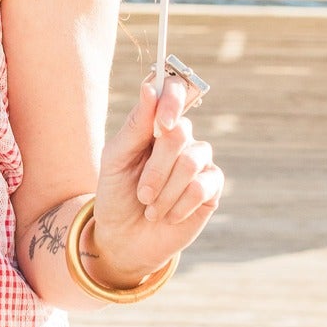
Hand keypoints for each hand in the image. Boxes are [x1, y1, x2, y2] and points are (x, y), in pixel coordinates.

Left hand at [89, 75, 223, 286]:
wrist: (124, 238)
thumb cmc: (116, 193)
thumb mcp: (115, 159)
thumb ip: (135, 125)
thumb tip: (150, 88)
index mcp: (156, 123)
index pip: (175, 90)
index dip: (173, 99)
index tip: (164, 123)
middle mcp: (182, 138)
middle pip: (180, 132)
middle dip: (156, 168)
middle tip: (142, 193)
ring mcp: (199, 161)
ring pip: (191, 162)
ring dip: (165, 191)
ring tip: (150, 207)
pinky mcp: (211, 189)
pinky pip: (202, 187)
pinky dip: (179, 204)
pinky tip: (168, 216)